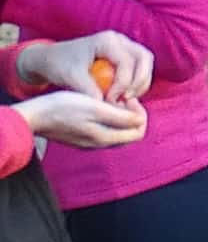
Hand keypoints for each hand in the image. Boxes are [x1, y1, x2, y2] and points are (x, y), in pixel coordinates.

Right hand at [18, 89, 143, 150]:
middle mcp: (99, 144)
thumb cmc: (63, 108)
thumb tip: (140, 120)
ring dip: (119, 114)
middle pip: (129, 132)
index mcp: (105, 138)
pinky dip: (107, 117)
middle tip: (121, 98)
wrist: (33, 116)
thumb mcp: (95, 108)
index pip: (138, 132)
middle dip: (131, 114)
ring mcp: (89, 141)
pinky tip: (97, 104)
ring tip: (109, 99)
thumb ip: (120, 117)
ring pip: (116, 129)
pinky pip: (103, 128)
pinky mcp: (80, 136)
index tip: (128, 99)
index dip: (140, 114)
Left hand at [23, 32, 148, 104]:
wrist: (50, 58)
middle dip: (139, 81)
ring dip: (142, 82)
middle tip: (126, 99)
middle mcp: (119, 39)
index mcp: (107, 40)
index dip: (123, 83)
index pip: (126, 62)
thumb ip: (89, 91)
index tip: (111, 100)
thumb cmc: (58, 65)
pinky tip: (125, 95)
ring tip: (127, 99)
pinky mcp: (123, 54)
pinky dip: (137, 81)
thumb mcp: (71, 78)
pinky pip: (140, 67)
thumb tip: (106, 107)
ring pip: (146, 62)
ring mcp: (123, 45)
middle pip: (144, 58)